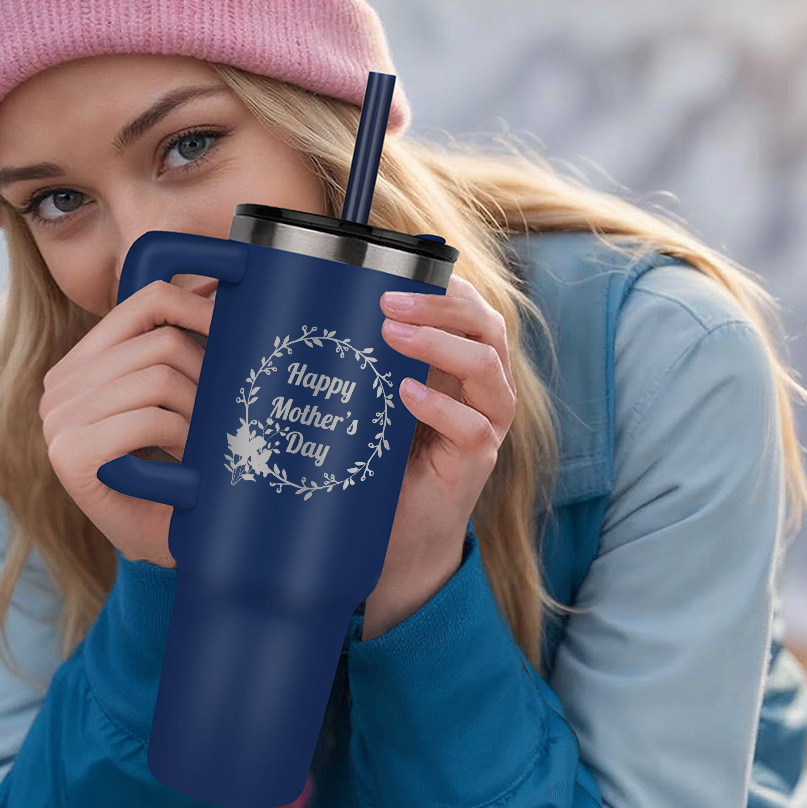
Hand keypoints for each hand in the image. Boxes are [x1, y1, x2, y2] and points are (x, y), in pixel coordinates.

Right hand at [38, 278, 217, 568]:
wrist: (157, 541)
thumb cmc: (173, 468)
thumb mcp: (172, 400)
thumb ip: (176, 349)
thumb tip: (218, 288)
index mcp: (82, 363)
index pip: (144, 302)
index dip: (196, 306)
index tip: (232, 328)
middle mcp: (60, 385)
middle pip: (162, 344)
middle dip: (205, 382)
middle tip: (215, 420)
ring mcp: (58, 419)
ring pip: (161, 379)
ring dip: (197, 417)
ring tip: (199, 446)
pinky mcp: (70, 454)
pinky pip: (151, 418)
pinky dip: (182, 440)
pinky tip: (183, 466)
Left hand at [363, 274, 517, 639]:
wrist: (396, 534)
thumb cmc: (382, 457)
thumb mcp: (375, 398)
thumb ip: (368, 360)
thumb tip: (319, 308)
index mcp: (464, 364)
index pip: (471, 309)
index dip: (442, 286)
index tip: (394, 273)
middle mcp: (485, 389)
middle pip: (487, 328)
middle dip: (440, 306)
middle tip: (388, 301)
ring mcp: (487, 425)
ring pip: (486, 369)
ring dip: (439, 345)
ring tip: (392, 335)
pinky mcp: (477, 462)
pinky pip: (472, 427)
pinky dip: (439, 406)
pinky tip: (406, 394)